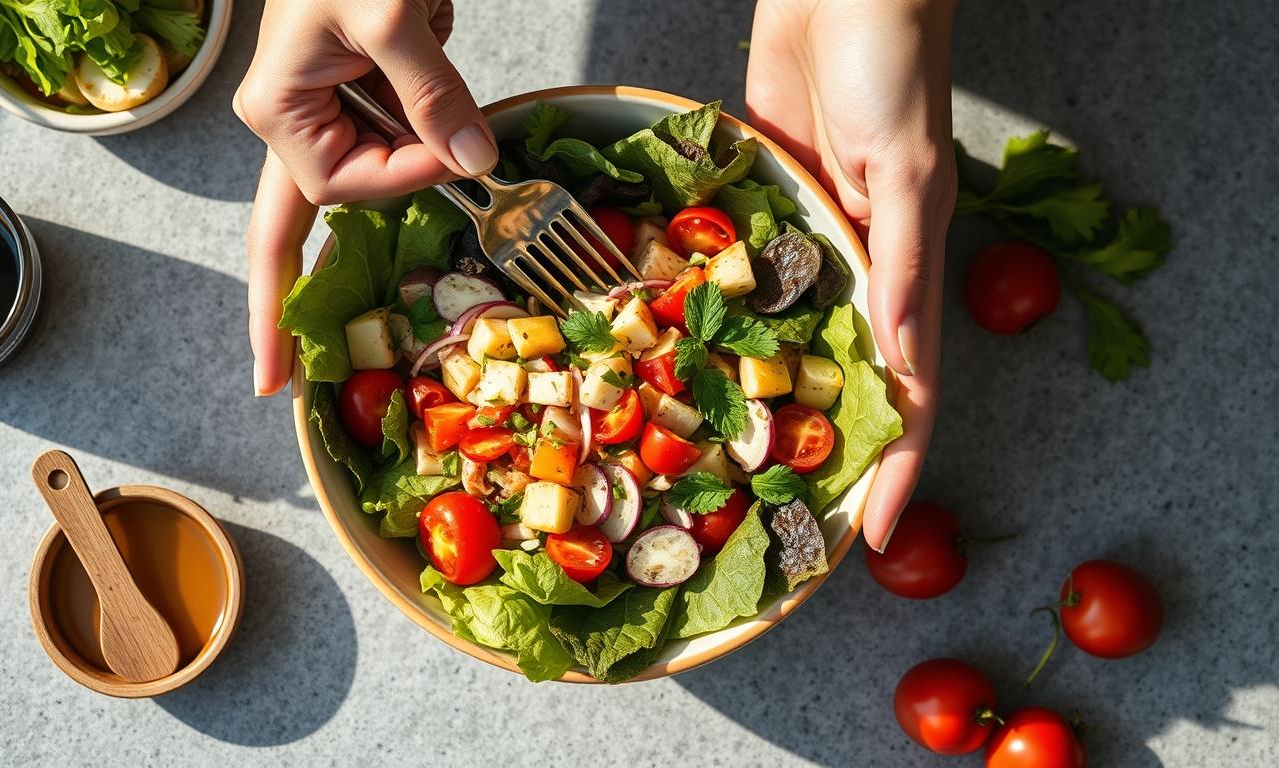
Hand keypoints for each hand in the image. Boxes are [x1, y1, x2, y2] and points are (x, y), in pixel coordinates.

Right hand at [235, 0, 494, 394]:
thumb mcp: (391, 16)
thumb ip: (431, 94)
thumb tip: (473, 162)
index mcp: (280, 108)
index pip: (338, 186)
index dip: (401, 180)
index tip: (454, 159)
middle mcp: (296, 119)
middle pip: (339, 202)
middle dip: (339, 256)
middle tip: (280, 368)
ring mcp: (329, 110)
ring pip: (374, 177)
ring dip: (417, 172)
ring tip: (418, 141)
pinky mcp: (368, 95)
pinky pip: (398, 144)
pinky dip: (428, 150)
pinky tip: (452, 152)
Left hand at [746, 0, 957, 550]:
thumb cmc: (892, 60)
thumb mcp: (909, 165)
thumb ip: (903, 259)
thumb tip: (902, 355)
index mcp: (903, 266)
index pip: (909, 393)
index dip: (894, 469)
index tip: (868, 541)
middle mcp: (854, 265)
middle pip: (839, 379)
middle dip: (814, 451)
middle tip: (772, 518)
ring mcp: (801, 237)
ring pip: (778, 335)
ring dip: (753, 394)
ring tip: (705, 456)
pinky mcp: (758, 199)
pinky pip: (731, 269)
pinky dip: (707, 311)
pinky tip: (669, 348)